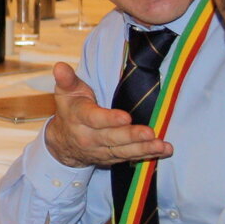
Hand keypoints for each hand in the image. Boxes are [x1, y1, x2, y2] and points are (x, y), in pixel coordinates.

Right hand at [42, 63, 172, 167]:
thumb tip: (60, 66)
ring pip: (123, 151)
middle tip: (149, 133)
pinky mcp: (112, 158)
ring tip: (161, 145)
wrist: (63, 143)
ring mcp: (101, 150)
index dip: (109, 119)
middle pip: (112, 138)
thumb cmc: (70, 110)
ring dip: (144, 149)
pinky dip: (149, 155)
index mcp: (79, 118)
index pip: (94, 119)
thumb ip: (67, 79)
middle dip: (131, 136)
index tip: (125, 117)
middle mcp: (89, 138)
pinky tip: (164, 150)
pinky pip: (131, 158)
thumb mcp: (65, 93)